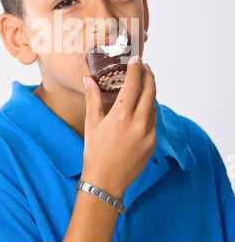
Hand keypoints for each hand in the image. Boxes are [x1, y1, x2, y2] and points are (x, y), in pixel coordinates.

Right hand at [82, 57, 156, 200]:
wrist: (106, 182)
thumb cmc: (95, 153)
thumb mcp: (91, 123)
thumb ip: (92, 98)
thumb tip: (88, 79)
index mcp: (121, 116)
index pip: (133, 84)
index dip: (136, 69)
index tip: (137, 59)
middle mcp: (138, 124)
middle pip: (150, 91)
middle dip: (149, 75)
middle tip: (145, 66)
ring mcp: (148, 134)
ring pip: (153, 105)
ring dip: (150, 92)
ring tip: (143, 84)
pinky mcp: (153, 143)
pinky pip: (153, 120)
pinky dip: (149, 109)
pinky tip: (142, 106)